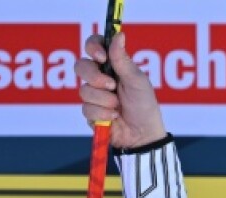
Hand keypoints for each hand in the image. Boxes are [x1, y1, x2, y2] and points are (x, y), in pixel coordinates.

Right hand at [74, 32, 167, 149]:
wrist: (143, 135)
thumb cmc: (144, 106)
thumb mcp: (137, 81)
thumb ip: (123, 60)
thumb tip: (119, 34)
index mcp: (112, 66)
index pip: (94, 46)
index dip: (93, 47)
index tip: (101, 57)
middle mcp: (100, 77)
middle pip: (81, 66)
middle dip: (95, 77)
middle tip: (112, 86)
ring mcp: (94, 95)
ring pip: (84, 90)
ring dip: (104, 100)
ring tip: (118, 106)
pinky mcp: (90, 112)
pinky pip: (86, 108)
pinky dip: (102, 114)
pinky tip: (114, 117)